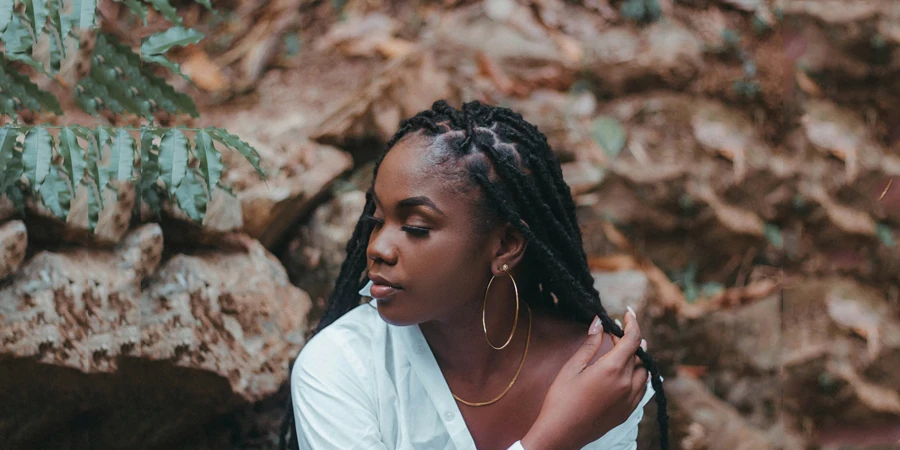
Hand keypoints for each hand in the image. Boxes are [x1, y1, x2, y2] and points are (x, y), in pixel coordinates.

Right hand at [521, 310, 648, 449]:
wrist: (562, 433)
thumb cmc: (561, 399)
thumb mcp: (572, 367)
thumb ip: (590, 344)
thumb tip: (598, 322)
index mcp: (612, 369)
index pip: (633, 339)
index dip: (632, 323)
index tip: (628, 312)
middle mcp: (626, 384)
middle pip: (638, 354)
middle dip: (628, 340)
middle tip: (613, 333)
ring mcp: (630, 399)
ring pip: (644, 372)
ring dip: (636, 358)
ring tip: (622, 350)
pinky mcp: (628, 411)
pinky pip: (642, 388)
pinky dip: (638, 375)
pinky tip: (626, 373)